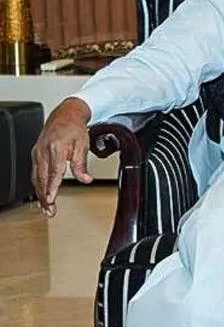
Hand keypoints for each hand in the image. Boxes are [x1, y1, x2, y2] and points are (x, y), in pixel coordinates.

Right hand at [31, 97, 93, 216]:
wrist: (65, 115)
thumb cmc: (74, 129)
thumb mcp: (83, 146)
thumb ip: (81, 165)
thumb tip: (86, 180)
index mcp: (55, 150)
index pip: (53, 173)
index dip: (51, 188)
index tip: (50, 200)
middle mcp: (43, 152)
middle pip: (42, 179)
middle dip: (44, 197)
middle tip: (49, 211)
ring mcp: (37, 153)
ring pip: (36, 177)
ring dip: (40, 193)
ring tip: (46, 207)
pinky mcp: (35, 154)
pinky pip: (35, 172)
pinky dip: (37, 185)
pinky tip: (41, 193)